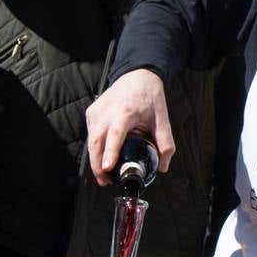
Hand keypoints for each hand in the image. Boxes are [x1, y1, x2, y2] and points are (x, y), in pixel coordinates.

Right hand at [86, 68, 172, 184]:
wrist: (137, 75)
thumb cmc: (149, 96)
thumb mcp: (162, 119)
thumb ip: (166, 144)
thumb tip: (163, 167)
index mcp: (126, 111)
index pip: (115, 134)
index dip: (110, 152)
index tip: (108, 167)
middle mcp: (108, 111)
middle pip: (96, 141)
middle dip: (98, 164)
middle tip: (105, 181)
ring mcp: (97, 111)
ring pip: (91, 140)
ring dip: (95, 159)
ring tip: (103, 175)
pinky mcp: (91, 111)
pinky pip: (90, 133)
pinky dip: (95, 147)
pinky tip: (102, 156)